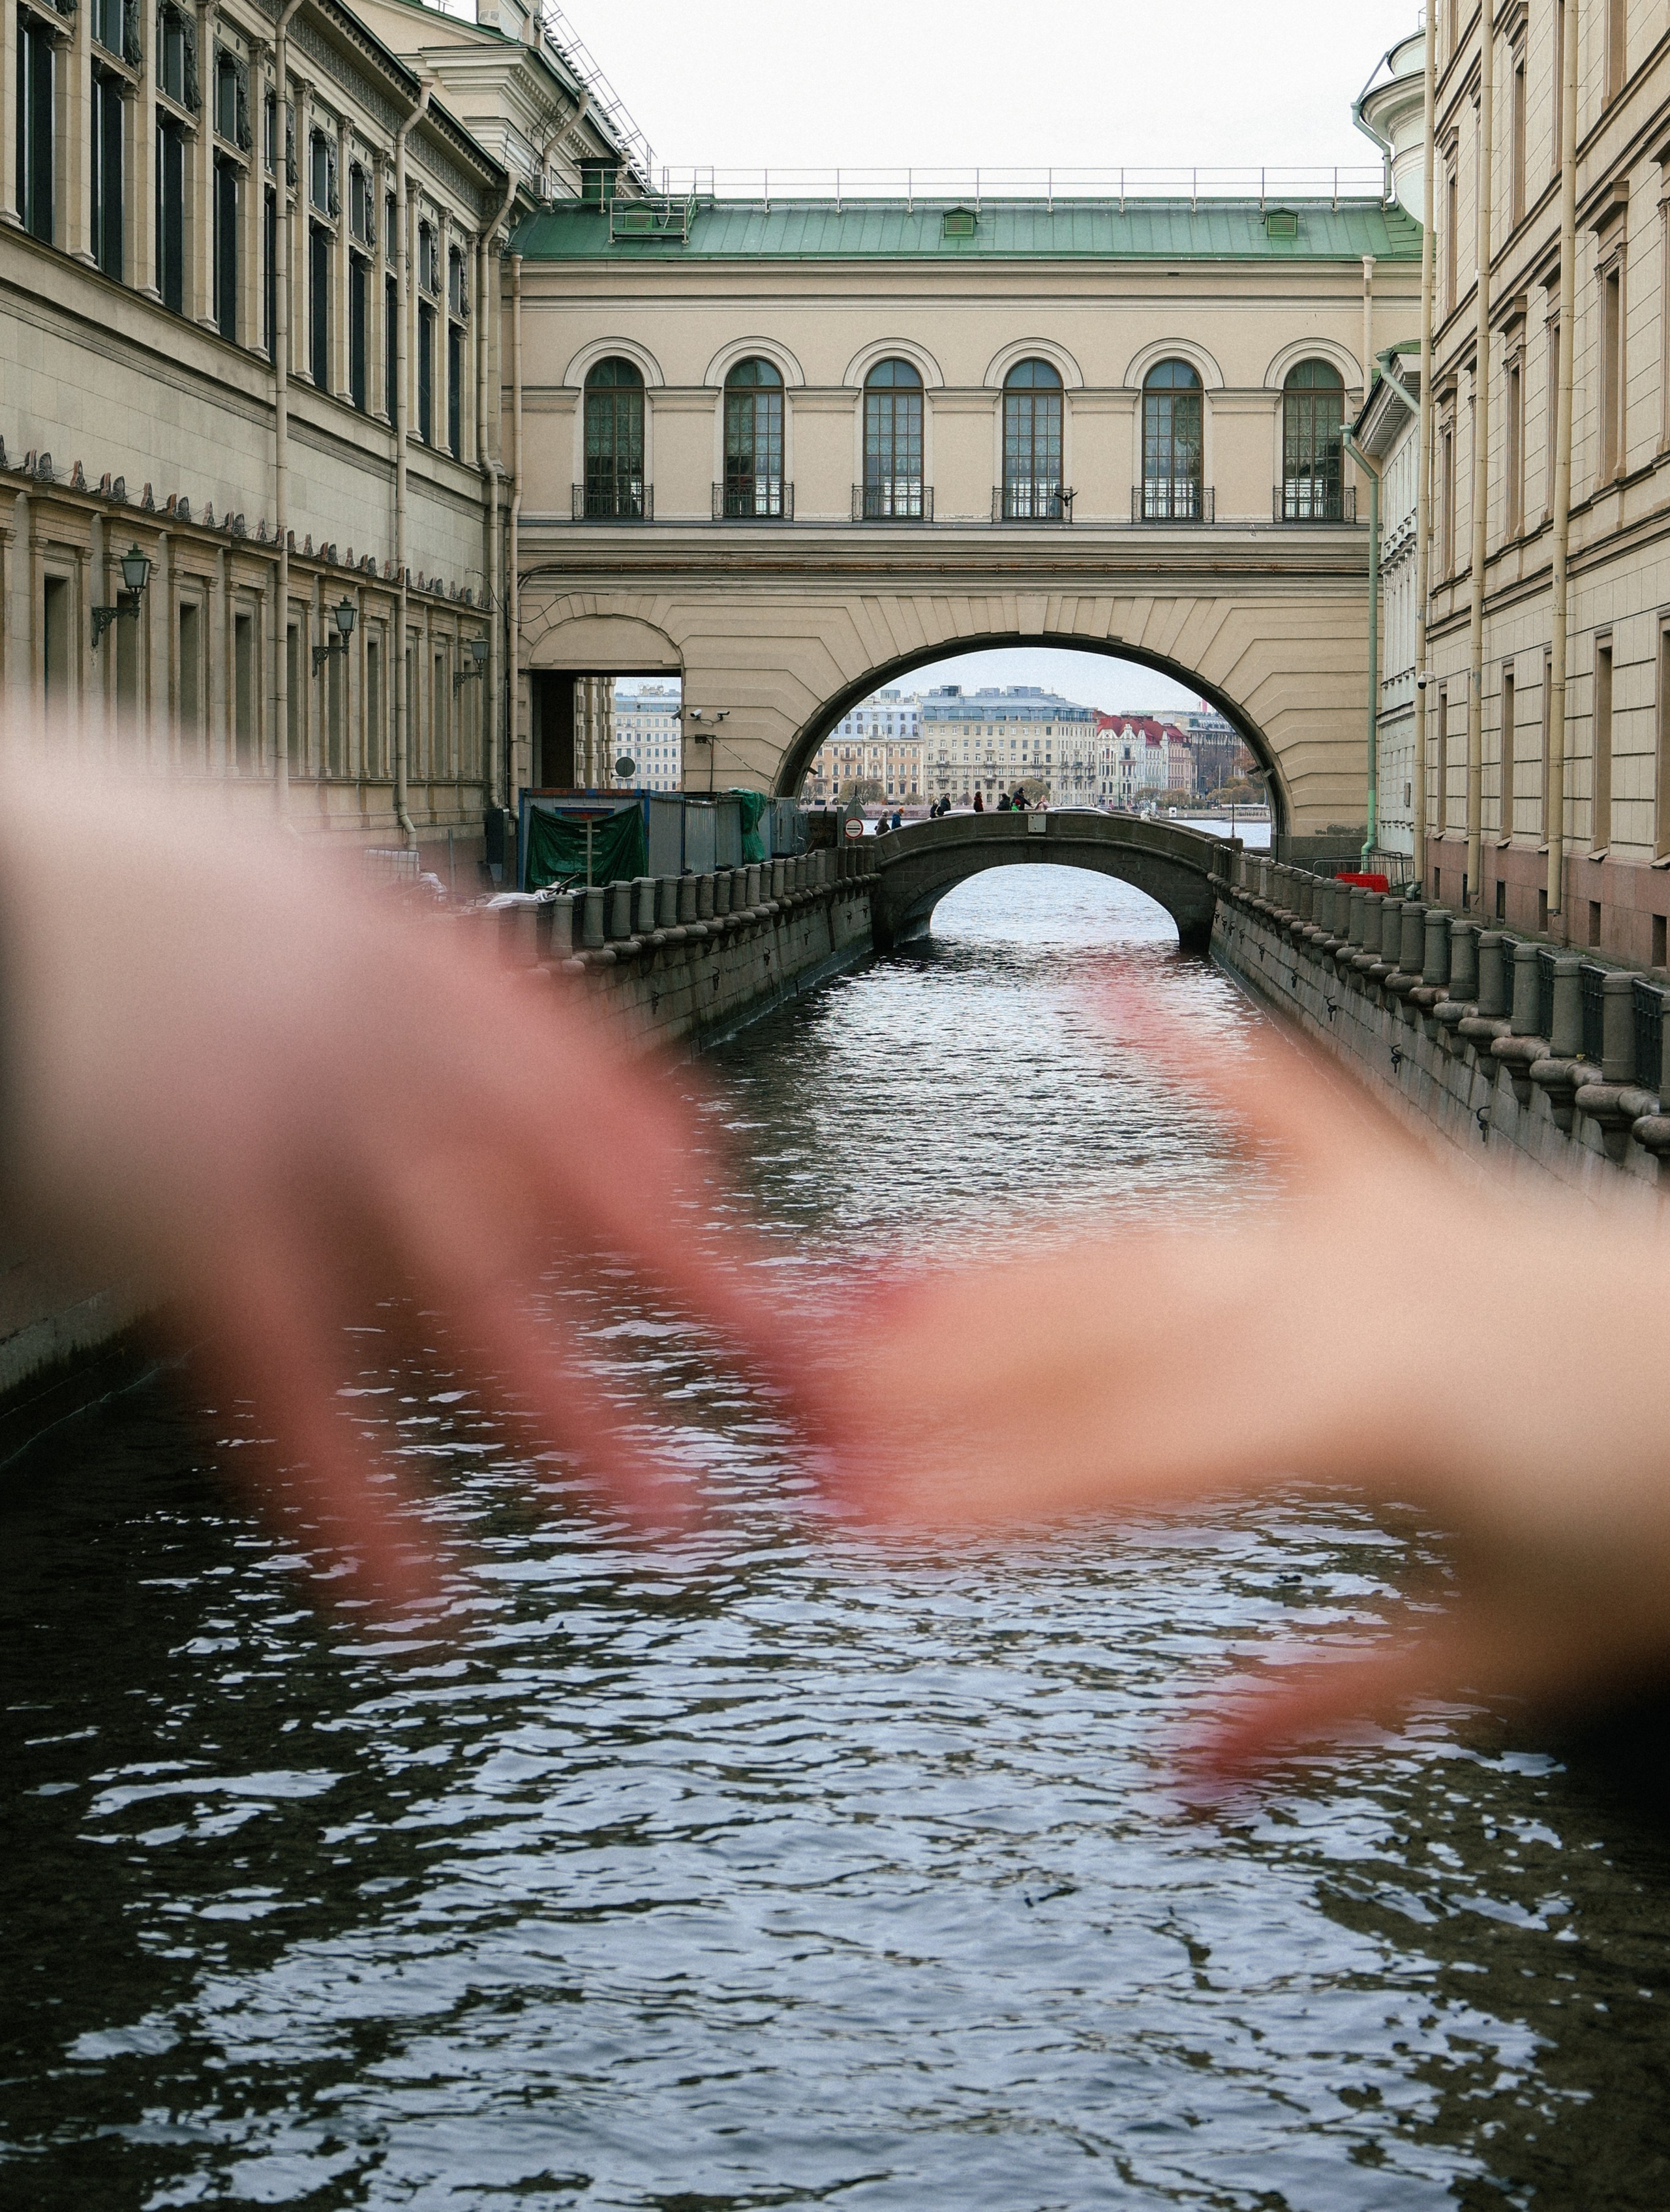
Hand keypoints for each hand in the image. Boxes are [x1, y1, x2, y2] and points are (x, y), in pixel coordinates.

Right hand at [0, 747, 793, 1598]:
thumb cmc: (82, 862)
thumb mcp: (255, 856)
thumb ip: (357, 945)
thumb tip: (442, 997)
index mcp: (393, 937)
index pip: (567, 1055)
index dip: (659, 1145)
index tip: (726, 1208)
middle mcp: (381, 1036)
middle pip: (579, 1184)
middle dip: (703, 1290)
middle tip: (806, 1383)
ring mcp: (299, 1132)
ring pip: (478, 1299)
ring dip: (579, 1419)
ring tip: (669, 1521)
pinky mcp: (192, 1225)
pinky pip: (298, 1389)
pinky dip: (360, 1502)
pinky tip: (419, 1596)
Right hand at [805, 986, 1669, 1773]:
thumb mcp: (1513, 1645)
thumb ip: (1332, 1703)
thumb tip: (1187, 1771)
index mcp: (1369, 1406)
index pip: (1117, 1457)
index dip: (972, 1489)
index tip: (854, 1515)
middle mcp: (1347, 1287)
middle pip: (1099, 1329)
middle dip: (939, 1371)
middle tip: (801, 1400)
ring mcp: (1371, 1214)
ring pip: (1147, 1227)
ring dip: (1000, 1255)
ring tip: (868, 1278)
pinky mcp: (1407, 1175)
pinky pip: (1279, 1093)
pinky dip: (1186, 1047)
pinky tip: (1103, 991)